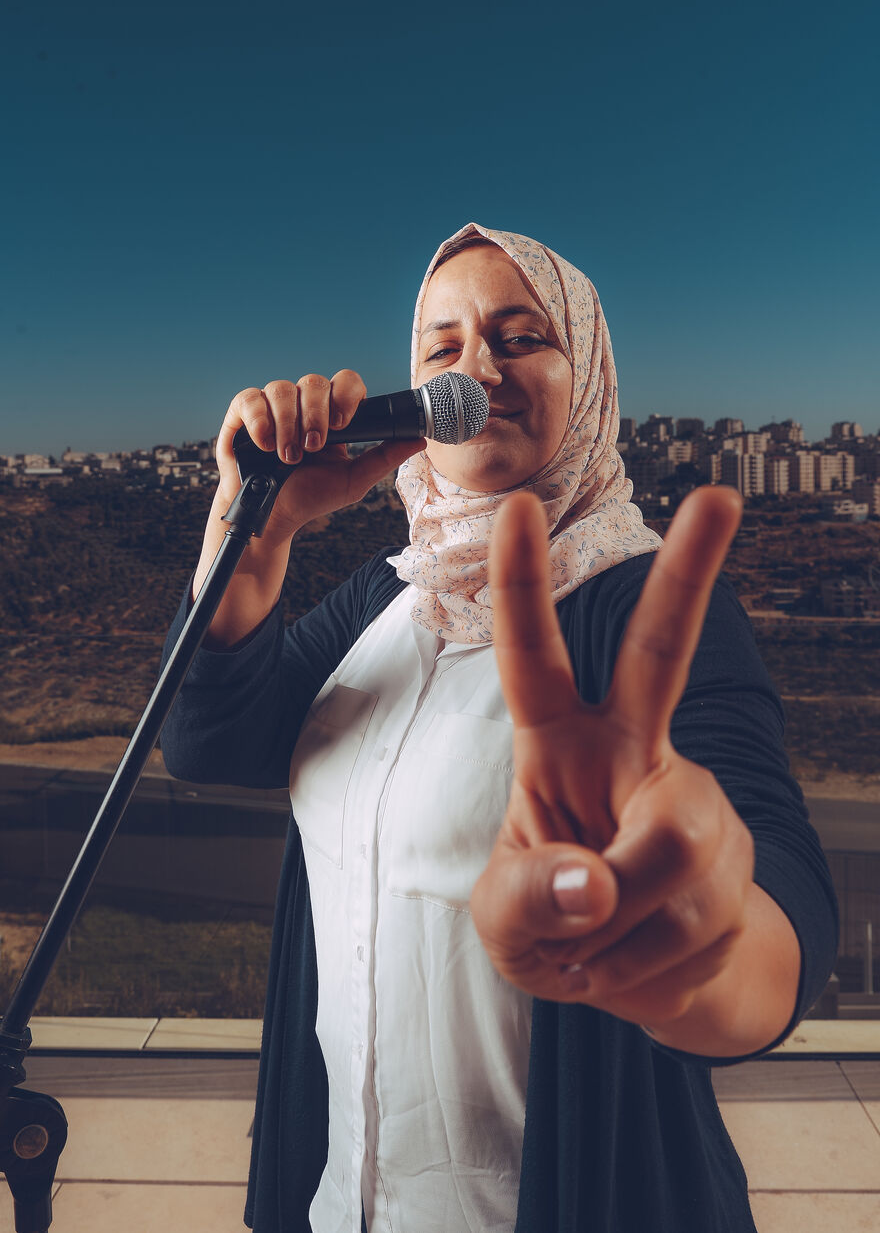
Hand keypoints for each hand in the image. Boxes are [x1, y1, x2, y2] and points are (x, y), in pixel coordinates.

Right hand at [194, 371, 423, 645]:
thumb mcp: (352, 480)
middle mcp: (302, 406)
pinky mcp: (241, 415)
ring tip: (288, 457)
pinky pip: (250, 398)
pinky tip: (265, 445)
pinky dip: (260, 420)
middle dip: (316, 414)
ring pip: (282, 388)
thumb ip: (384, 457)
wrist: (269, 519)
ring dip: (288, 424)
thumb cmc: (308, 498)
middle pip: (314, 381)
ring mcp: (271, 408)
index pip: (345, 382)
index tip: (343, 423)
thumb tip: (421, 439)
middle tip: (314, 447)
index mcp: (331, 415)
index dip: (346, 394)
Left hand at [471, 486, 784, 1042]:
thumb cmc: (556, 929)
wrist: (641, 983)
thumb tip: (596, 885)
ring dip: (621, 933)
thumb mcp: (505, 925)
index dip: (520, 586)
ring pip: (669, 857)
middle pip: (663, 655)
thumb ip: (525, 900)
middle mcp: (633, 750)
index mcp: (559, 746)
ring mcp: (692, 798)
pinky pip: (692, 919)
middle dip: (692, 574)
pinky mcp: (737, 855)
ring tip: (599, 950)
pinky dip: (648, 966)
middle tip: (721, 496)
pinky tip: (644, 959)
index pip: (533, 659)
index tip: (517, 505)